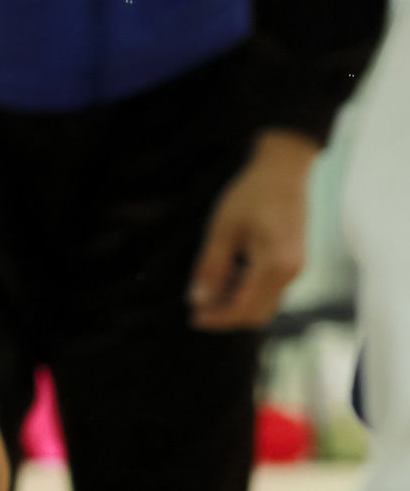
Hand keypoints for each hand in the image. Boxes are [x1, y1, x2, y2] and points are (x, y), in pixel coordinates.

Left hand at [189, 130, 316, 330]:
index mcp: (275, 265)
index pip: (244, 308)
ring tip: (209, 284)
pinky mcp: (293, 263)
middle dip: (226, 315)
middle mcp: (291, 272)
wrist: (284, 172)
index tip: (193, 318)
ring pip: (265, 304)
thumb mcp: (222, 230)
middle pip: (257, 314)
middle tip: (196, 305)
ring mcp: (295, 269)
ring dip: (236, 302)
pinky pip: (270, 289)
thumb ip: (211, 267)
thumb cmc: (251, 195)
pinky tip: (228, 273)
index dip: (217, 318)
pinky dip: (247, 290)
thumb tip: (198, 301)